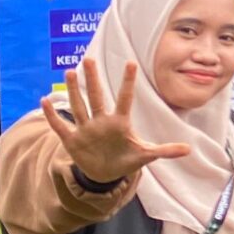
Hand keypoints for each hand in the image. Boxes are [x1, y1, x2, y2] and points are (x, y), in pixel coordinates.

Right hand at [38, 58, 191, 183]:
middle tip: (88, 59)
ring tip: (69, 72)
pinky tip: (44, 100)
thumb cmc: (126, 160)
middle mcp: (101, 122)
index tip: (130, 62)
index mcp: (120, 123)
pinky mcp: (72, 140)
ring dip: (73, 90)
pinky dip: (52, 115)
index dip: (127, 82)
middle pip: (97, 96)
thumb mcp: (146, 156)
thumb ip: (164, 151)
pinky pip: (60, 126)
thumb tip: (189, 150)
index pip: (125, 98)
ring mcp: (86, 129)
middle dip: (93, 79)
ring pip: (79, 106)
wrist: (105, 174)